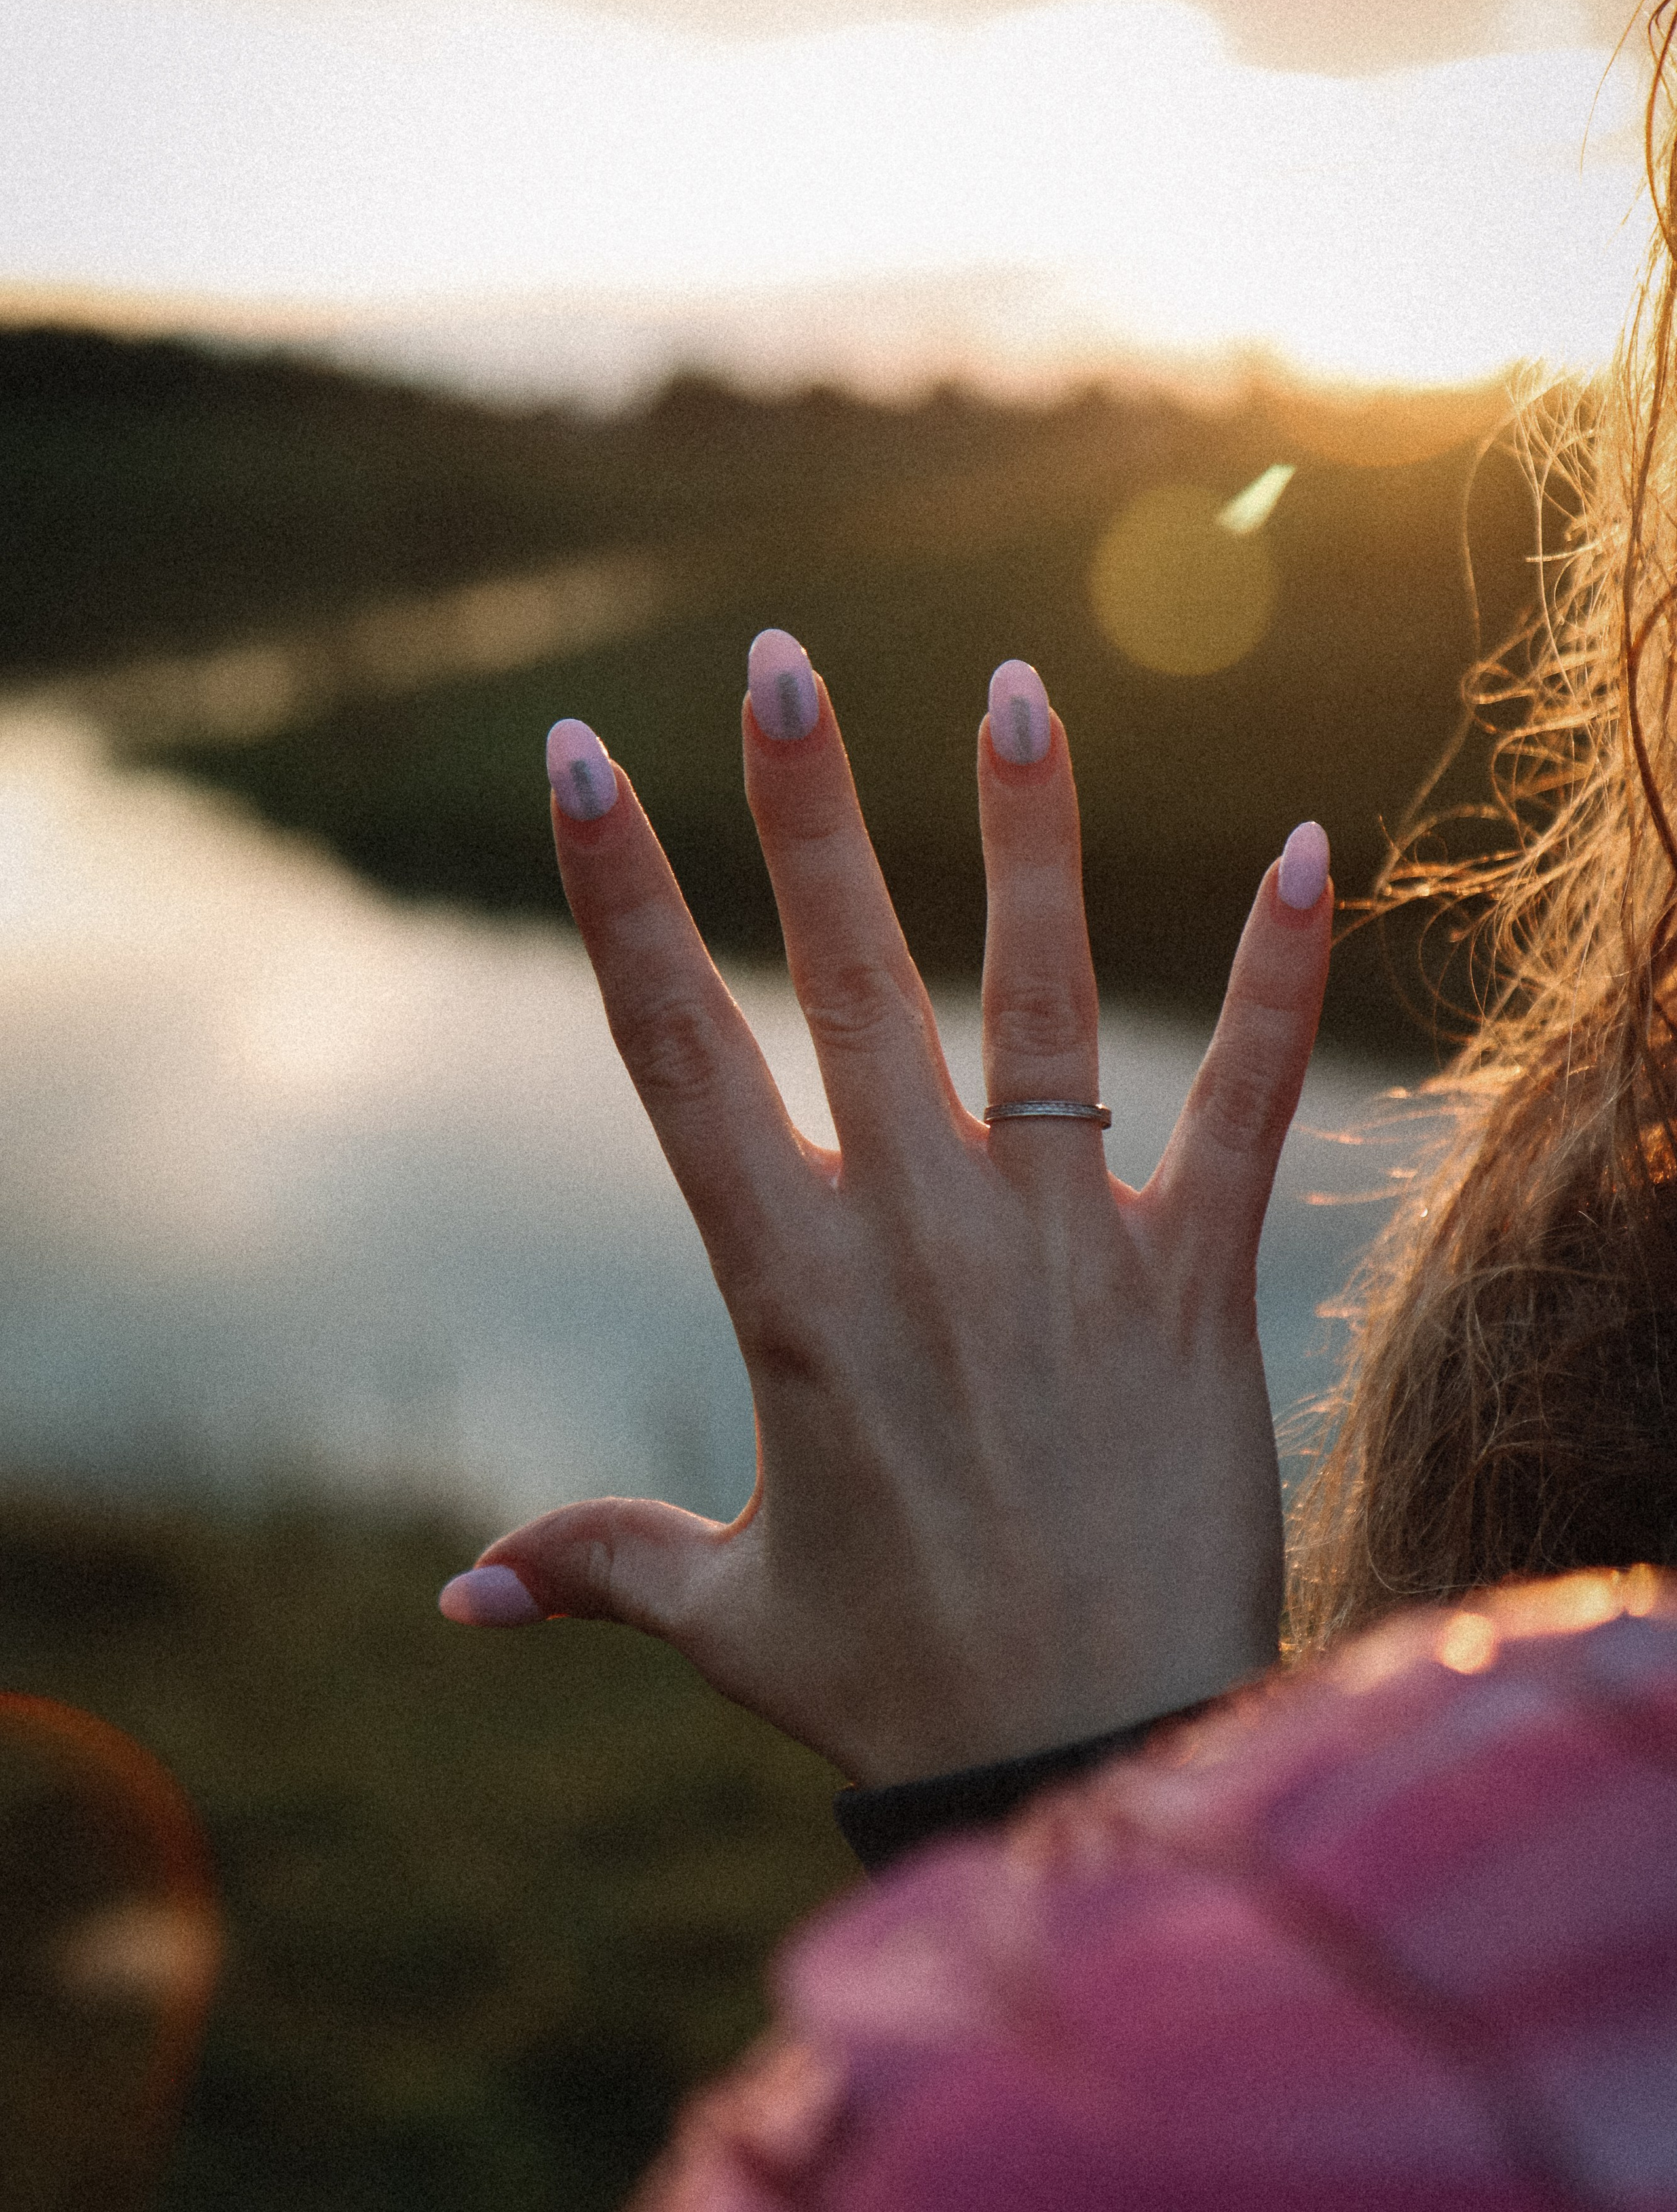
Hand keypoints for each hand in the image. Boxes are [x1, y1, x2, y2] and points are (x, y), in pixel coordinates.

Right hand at [440, 638, 1332, 1786]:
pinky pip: (1247, 1103)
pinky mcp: (1194, 1283)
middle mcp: (916, 1230)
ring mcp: (1063, 1245)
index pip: (672, 1047)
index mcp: (785, 1285)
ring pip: (1039, 998)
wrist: (1085, 1768)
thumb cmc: (894, 1688)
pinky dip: (1280, 978)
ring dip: (1026, 836)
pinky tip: (1316, 849)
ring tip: (1017, 687)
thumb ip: (597, 1566)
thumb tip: (457, 1593)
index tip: (579, 760)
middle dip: (801, 805)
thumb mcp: (729, 1617)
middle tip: (779, 660)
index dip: (618, 893)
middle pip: (844, 975)